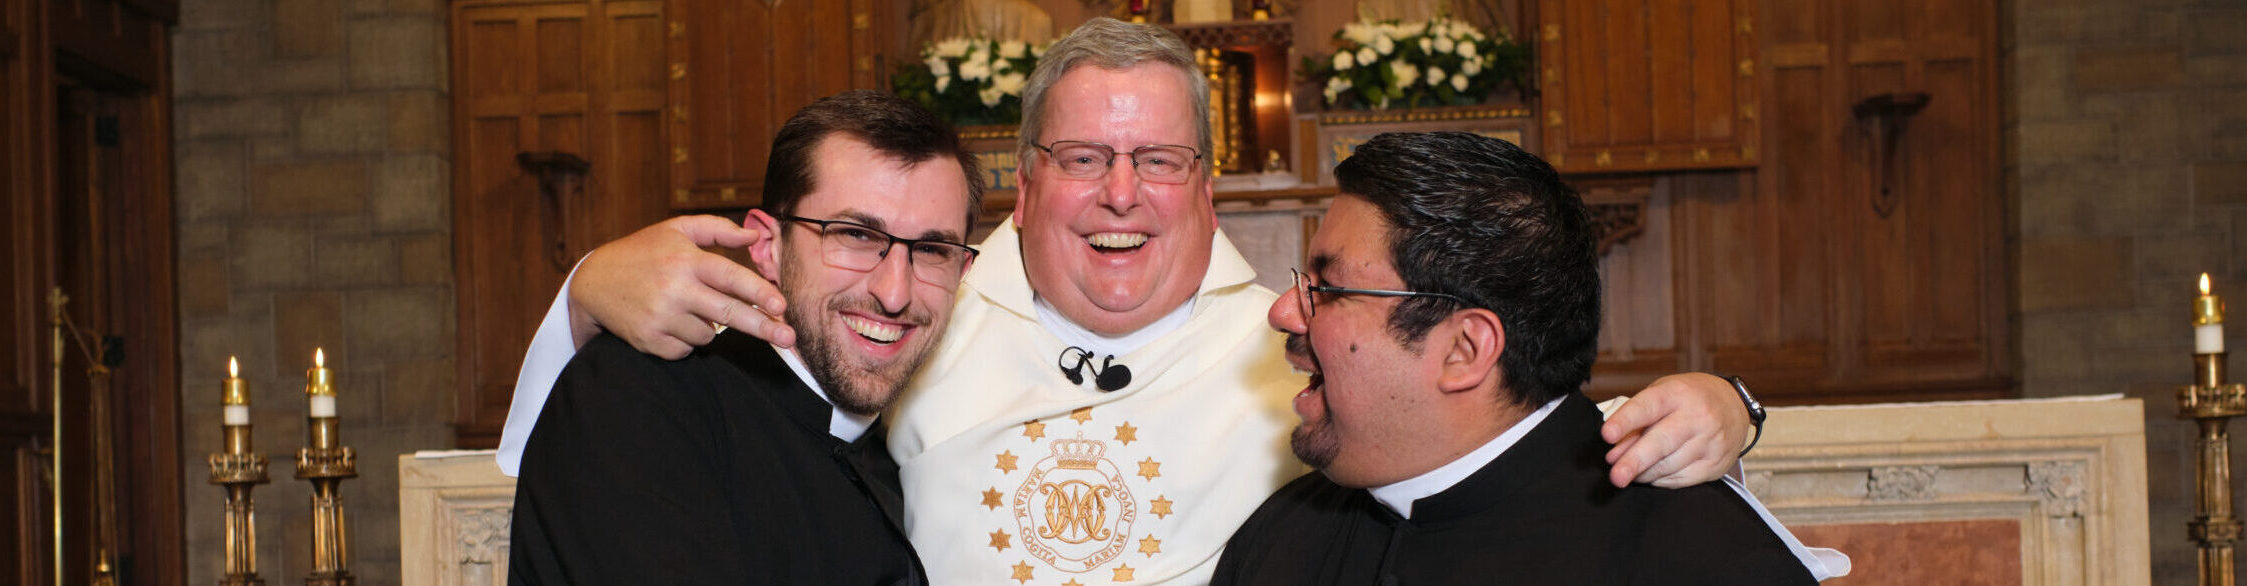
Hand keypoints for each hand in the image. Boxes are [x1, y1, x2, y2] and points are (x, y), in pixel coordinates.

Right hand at [568, 215, 793, 357]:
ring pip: (708, 334)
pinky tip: (669, 322)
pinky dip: (685, 340)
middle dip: (763, 327)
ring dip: (707, 326)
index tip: (781, 305)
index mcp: (686, 260)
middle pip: (729, 314)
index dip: (758, 292)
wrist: (593, 282)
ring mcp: (660, 317)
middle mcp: (674, 289)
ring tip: (685, 307)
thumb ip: (717, 229)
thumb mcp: (676, 229)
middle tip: (789, 338)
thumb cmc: (643, 252)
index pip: (730, 277)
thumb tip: (754, 236)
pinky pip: (685, 349)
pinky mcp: (649, 340)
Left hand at [1599, 373, 1750, 487]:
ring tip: (1628, 474)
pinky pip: (1683, 478)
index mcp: (1677, 394)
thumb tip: (1614, 452)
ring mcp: (1710, 441)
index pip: (1648, 407)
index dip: (1626, 421)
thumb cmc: (1689, 399)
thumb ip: (1637, 421)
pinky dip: (1662, 480)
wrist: (1734, 404)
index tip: (1607, 435)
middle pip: (1661, 442)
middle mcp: (1697, 416)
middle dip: (1635, 461)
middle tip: (1616, 476)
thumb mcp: (1662, 395)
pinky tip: (1651, 476)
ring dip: (1644, 473)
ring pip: (1670, 465)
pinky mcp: (1717, 463)